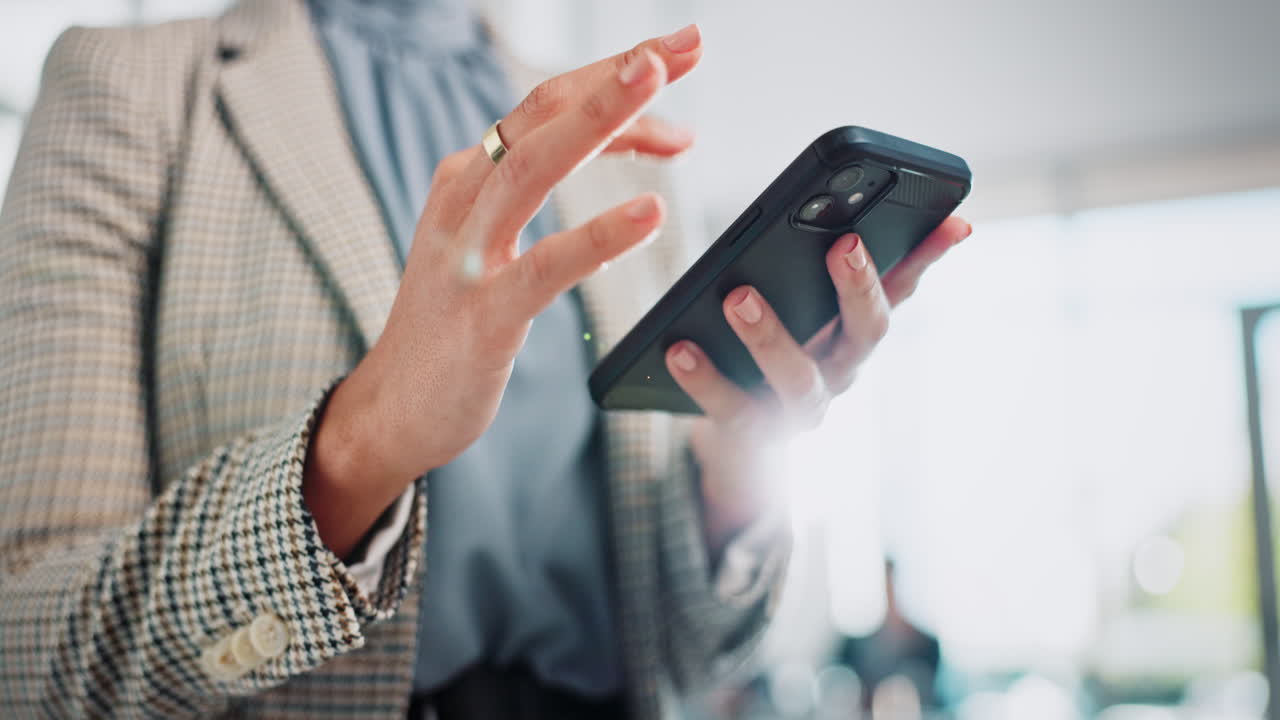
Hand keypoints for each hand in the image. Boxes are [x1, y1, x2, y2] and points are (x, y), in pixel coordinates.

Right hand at [305, 26, 705, 556]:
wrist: (394, 407)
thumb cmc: (455, 323)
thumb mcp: (494, 242)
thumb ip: (549, 196)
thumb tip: (637, 161)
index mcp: (468, 180)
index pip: (545, 108)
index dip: (612, 75)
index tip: (677, 54)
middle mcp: (462, 202)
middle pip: (540, 116)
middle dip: (614, 73)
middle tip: (684, 44)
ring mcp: (466, 257)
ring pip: (533, 168)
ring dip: (599, 119)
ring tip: (659, 85)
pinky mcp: (483, 316)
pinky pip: (545, 267)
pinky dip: (599, 236)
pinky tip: (650, 213)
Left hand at [665, 217, 971, 547]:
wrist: (741, 446)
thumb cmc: (773, 354)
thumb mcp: (803, 309)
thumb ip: (821, 267)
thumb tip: (846, 216)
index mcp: (856, 332)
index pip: (904, 287)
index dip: (933, 256)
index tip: (953, 221)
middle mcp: (841, 372)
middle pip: (867, 334)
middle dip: (859, 289)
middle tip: (844, 245)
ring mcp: (801, 409)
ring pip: (799, 379)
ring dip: (772, 337)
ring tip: (739, 297)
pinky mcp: (754, 434)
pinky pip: (731, 408)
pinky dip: (704, 379)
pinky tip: (677, 348)